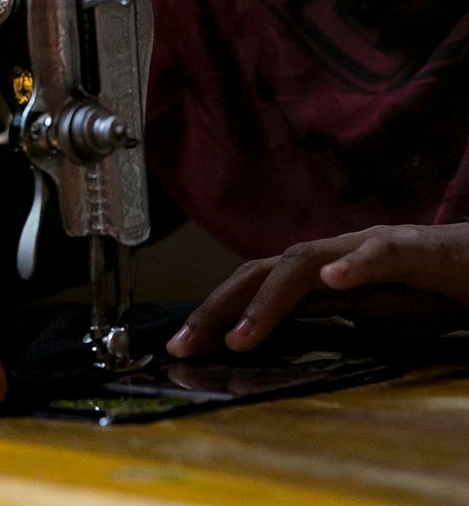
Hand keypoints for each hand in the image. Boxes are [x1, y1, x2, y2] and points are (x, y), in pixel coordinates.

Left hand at [167, 223, 468, 357]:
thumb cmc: (421, 292)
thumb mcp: (360, 322)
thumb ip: (317, 329)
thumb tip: (266, 352)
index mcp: (315, 275)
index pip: (250, 289)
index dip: (211, 314)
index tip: (179, 349)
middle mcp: (329, 256)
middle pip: (259, 272)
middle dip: (217, 309)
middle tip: (184, 346)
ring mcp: (365, 247)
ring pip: (304, 263)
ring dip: (268, 301)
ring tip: (241, 336)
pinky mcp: (412, 249)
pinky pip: (380, 253)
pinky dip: (355, 266)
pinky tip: (335, 281)